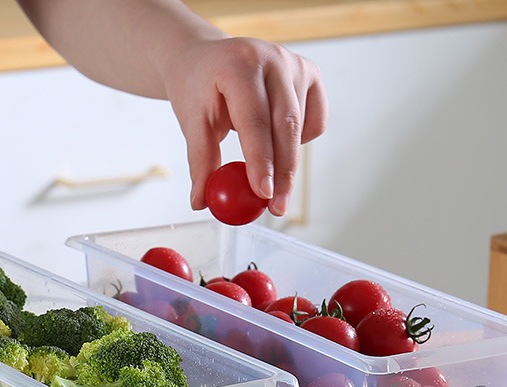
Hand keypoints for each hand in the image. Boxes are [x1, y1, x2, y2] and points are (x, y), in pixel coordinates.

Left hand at [163, 36, 327, 215]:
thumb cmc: (198, 87)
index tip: (263, 193)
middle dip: (283, 173)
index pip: (255, 121)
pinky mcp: (310, 74)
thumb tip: (202, 201)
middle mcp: (273, 59)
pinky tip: (276, 137)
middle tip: (276, 206)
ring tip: (262, 168)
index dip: (262, 160)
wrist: (205, 59)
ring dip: (286, 159)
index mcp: (239, 64)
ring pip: (301, 128)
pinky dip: (299, 141)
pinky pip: (315, 122)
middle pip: (286, 125)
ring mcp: (295, 64)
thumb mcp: (192, 122)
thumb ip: (200, 162)